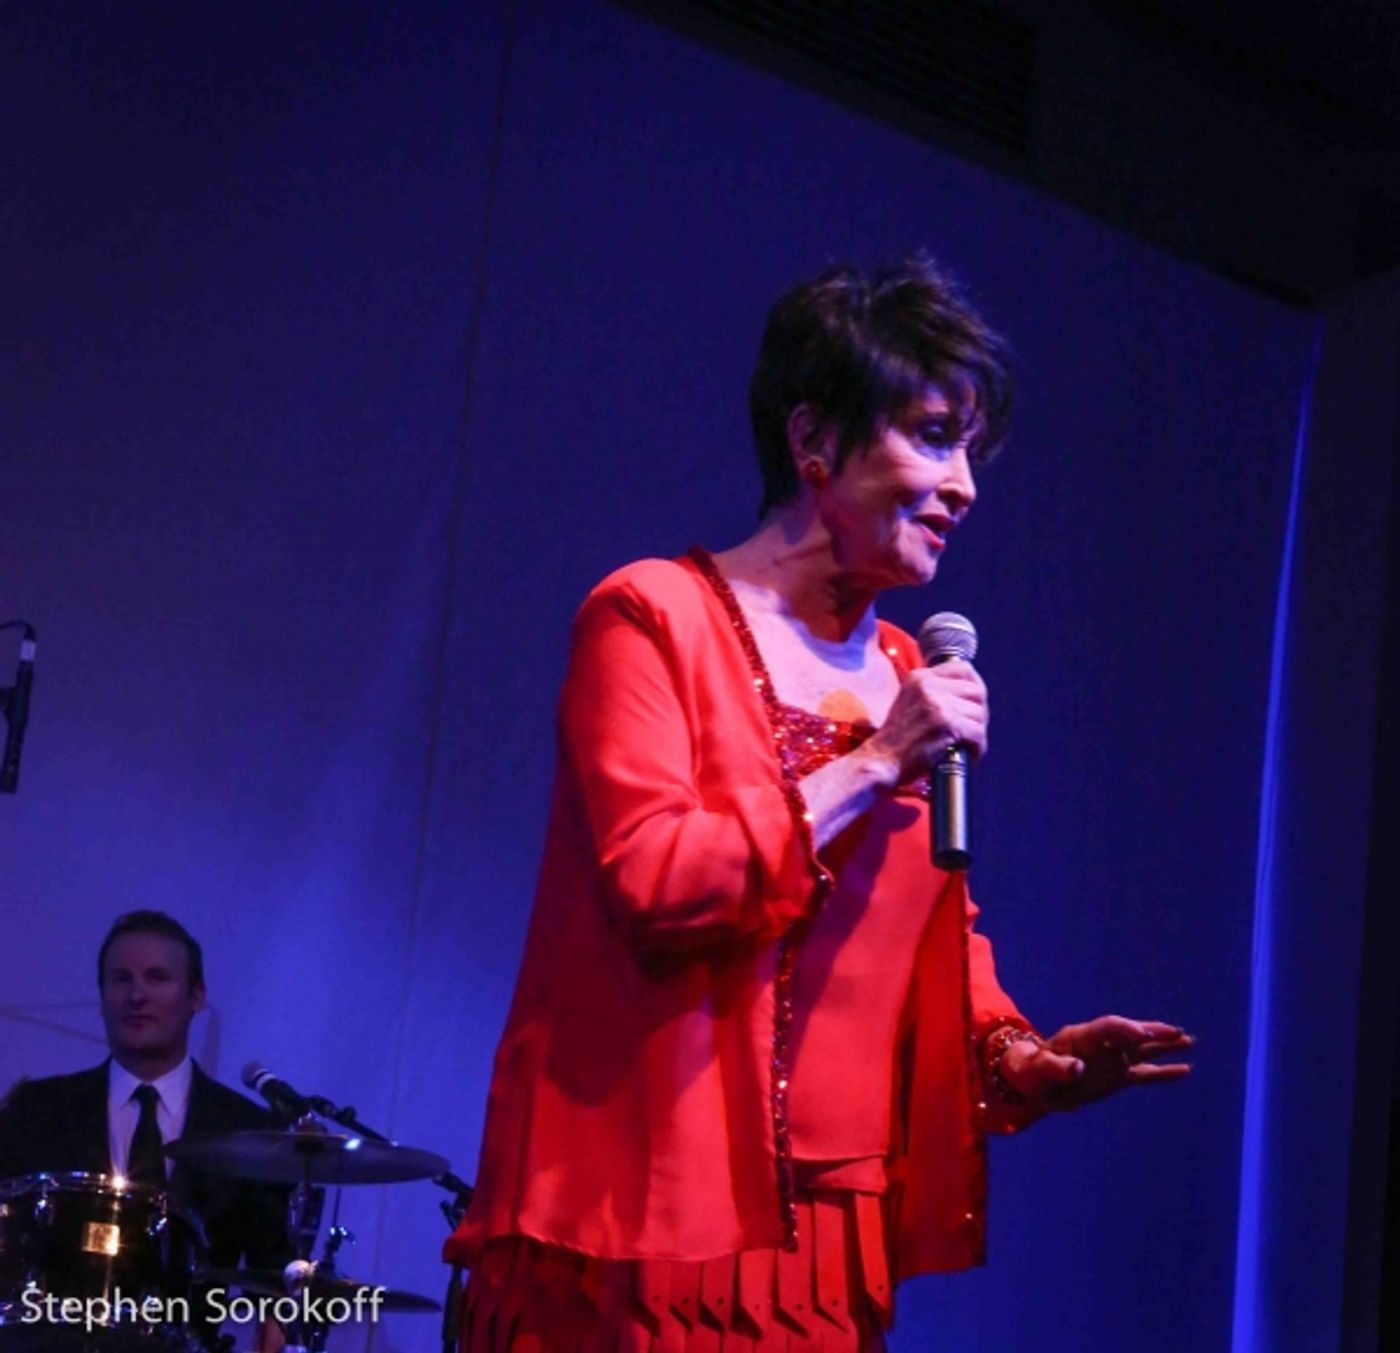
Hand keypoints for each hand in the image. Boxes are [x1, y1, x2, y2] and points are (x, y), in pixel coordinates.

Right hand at [865, 659, 987, 782]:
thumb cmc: (896, 739)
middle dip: (981, 712)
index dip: (976, 686)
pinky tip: (970, 755)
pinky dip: (978, 747)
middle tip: (974, 729)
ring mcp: (937, 704)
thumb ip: (933, 692)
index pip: (963, 668)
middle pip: (976, 691)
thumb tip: (967, 694)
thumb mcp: (909, 701)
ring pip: (979, 714)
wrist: (881, 760)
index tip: (976, 703)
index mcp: (919, 677)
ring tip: (969, 745)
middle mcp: (928, 685)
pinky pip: (977, 733)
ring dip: (979, 732)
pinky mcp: (945, 725)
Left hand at [999, 1015, 1192, 1109]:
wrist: (1036, 1082)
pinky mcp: (1118, 1076)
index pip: (1107, 1028)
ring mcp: (1112, 1059)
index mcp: (1081, 1036)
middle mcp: (1101, 1044)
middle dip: (1152, 1032)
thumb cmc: (1034, 1072)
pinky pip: (1145, 1073)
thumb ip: (1057, 1067)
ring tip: (1189, 1040)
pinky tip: (1186, 1070)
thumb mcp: (1039, 1070)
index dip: (1125, 1029)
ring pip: (1143, 1050)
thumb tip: (1077, 1068)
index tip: (1142, 1033)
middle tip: (1176, 1031)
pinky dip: (1164, 1072)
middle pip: (1130, 1033)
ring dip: (1164, 1045)